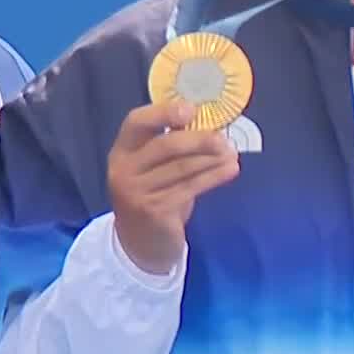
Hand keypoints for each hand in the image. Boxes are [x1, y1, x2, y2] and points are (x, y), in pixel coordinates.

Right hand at [106, 101, 238, 274]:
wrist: (141, 244)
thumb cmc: (153, 196)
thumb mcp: (151, 169)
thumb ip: (169, 146)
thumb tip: (206, 122)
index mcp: (122, 151)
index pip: (136, 122)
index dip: (163, 113)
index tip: (191, 109)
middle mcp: (124, 170)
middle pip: (165, 145)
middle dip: (199, 140)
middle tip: (223, 139)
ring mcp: (137, 192)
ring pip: (182, 167)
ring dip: (212, 159)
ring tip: (232, 153)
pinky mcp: (155, 210)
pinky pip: (190, 187)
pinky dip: (214, 177)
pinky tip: (230, 170)